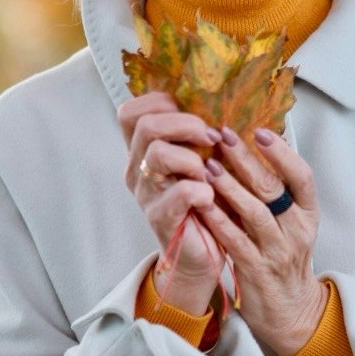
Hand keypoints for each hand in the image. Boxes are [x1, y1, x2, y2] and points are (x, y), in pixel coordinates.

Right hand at [118, 92, 225, 313]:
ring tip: (209, 171)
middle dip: (184, 124)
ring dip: (192, 157)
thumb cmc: (206, 203)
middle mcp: (138, 170)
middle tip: (211, 138)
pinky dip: (200, 190)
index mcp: (144, 152)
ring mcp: (147, 195)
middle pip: (145, 126)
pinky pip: (178, 193)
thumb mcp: (202, 161)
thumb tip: (223, 100)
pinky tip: (210, 197)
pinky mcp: (161, 219)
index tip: (191, 114)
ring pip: (157, 154)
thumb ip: (199, 135)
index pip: (131, 112)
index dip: (160, 103)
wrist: (202, 255)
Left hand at [197, 124, 326, 355]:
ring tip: (207, 165)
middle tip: (223, 135)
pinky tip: (202, 202)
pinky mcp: (256, 270)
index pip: (302, 177)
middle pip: (273, 189)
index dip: (282, 153)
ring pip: (254, 212)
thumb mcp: (291, 224)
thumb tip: (255, 148)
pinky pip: (235, 240)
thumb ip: (276, 193)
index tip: (259, 131)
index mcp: (308, 214)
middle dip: (246, 160)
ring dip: (229, 186)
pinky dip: (218, 220)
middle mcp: (297, 230)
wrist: (290, 311)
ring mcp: (277, 251)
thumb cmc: (284, 259)